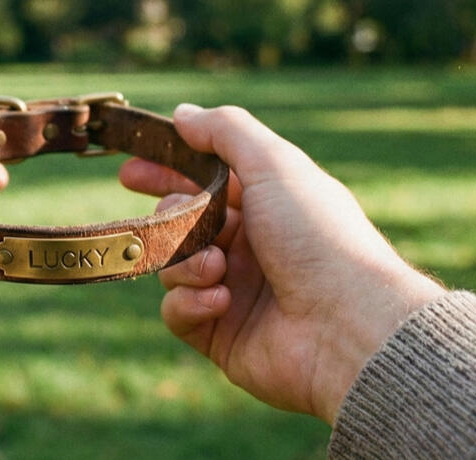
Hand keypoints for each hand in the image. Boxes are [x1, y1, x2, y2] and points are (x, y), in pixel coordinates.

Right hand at [119, 104, 444, 423]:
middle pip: (181, 223)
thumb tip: (183, 114)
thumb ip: (226, 132)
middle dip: (167, 218)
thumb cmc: (319, 237)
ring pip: (174, 266)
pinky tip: (220, 300)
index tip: (129, 168)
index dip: (166, 171)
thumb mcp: (275, 166)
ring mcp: (234, 291)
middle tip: (161, 220)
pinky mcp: (221, 335)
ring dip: (186, 262)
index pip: (204, 180)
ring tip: (216, 267)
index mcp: (267, 205)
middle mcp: (250, 247)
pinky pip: (178, 312)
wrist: (346, 324)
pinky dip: (190, 301)